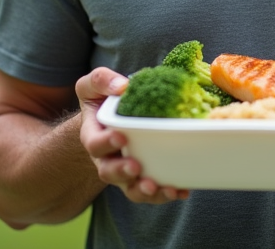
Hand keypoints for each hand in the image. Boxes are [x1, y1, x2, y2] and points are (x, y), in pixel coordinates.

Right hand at [75, 68, 190, 204]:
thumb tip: (122, 86)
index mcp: (94, 135)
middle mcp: (107, 158)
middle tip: (135, 167)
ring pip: (130, 188)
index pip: (94, 143)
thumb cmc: (104, 99)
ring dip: (144, 191)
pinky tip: (181, 190)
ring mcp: (125, 170)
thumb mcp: (95, 85)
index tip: (120, 136)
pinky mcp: (143, 176)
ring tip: (159, 187)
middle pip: (108, 172)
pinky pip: (151, 192)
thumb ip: (102, 80)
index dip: (104, 143)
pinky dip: (165, 193)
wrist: (112, 117)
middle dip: (122, 172)